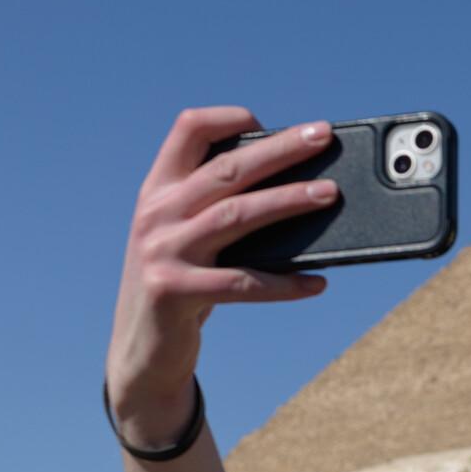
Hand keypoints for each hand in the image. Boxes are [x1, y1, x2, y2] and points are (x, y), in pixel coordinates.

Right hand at [106, 106, 339, 444]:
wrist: (140, 353)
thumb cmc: (182, 285)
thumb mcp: (188, 238)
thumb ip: (220, 209)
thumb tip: (301, 190)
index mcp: (159, 190)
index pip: (188, 129)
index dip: (230, 118)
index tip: (270, 125)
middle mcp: (156, 214)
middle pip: (226, 168)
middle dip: (279, 149)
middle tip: (323, 137)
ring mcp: (162, 252)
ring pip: (236, 215)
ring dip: (287, 200)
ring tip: (329, 194)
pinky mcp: (173, 292)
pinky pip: (241, 283)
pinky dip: (283, 283)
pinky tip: (317, 282)